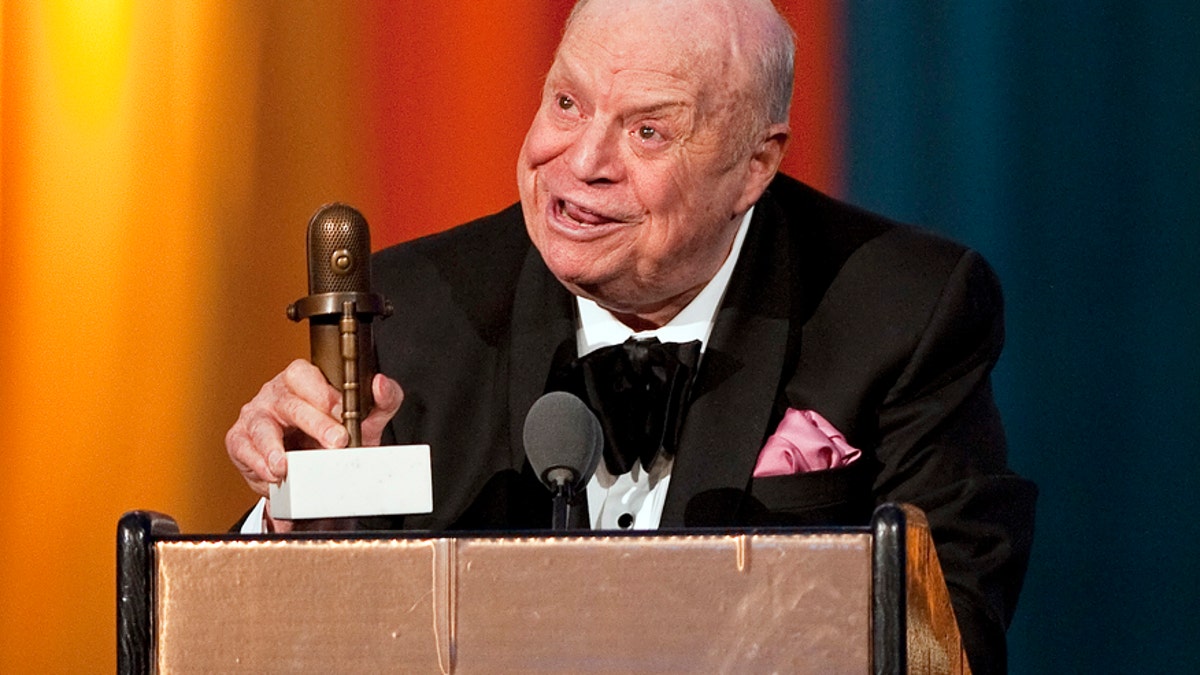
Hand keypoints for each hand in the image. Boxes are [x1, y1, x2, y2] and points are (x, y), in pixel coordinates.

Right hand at [225, 359, 403, 497]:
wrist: (314, 471)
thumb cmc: (334, 435)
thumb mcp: (364, 419)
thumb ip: (383, 401)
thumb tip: (381, 384)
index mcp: (303, 380)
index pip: (307, 376)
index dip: (324, 393)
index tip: (344, 412)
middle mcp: (276, 394)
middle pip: (290, 403)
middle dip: (313, 423)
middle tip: (335, 442)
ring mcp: (256, 416)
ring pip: (261, 426)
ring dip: (274, 448)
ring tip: (285, 466)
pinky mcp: (241, 440)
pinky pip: (244, 449)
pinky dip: (257, 464)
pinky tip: (272, 474)